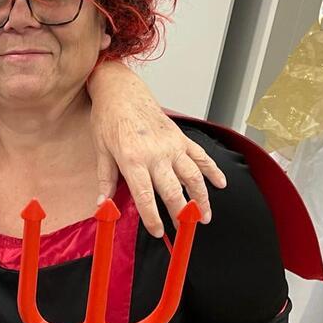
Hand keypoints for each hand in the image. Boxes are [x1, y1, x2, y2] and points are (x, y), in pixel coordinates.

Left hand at [87, 61, 225, 237]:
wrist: (121, 90)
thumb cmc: (108, 118)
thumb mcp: (101, 150)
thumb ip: (106, 180)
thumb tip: (102, 206)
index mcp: (133, 159)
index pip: (145, 196)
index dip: (153, 218)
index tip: (158, 232)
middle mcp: (156, 154)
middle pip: (173, 191)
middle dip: (181, 214)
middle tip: (186, 232)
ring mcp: (171, 145)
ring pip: (193, 176)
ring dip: (202, 198)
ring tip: (205, 216)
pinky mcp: (180, 137)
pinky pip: (201, 156)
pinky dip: (213, 170)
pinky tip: (220, 184)